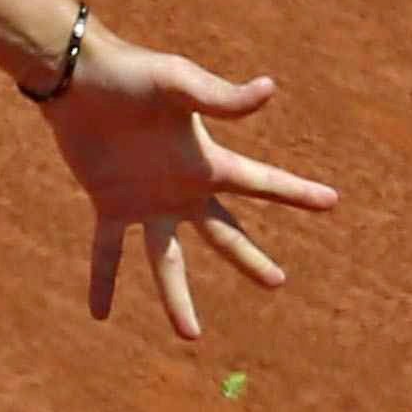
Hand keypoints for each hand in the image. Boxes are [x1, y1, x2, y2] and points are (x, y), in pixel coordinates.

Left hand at [39, 30, 338, 338]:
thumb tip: (270, 88)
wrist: (79, 78)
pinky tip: (99, 314)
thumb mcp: (180, 84)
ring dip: (177, 299)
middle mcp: (182, 189)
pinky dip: (103, 281)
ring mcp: (147, 202)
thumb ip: (222, 98)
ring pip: (167, 262)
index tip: (332, 202)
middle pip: (225, 234)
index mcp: (206, 162)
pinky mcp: (110, 205)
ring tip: (190, 337)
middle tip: (277, 283)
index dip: (297, 194)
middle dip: (251, 260)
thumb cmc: (132, 74)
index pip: (262, 182)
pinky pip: (107, 252)